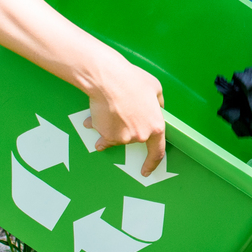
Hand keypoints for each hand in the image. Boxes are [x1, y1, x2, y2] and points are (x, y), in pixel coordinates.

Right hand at [82, 54, 167, 175]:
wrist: (108, 80)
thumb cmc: (133, 81)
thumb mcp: (155, 88)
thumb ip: (158, 103)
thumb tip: (157, 108)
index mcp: (156, 127)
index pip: (157, 152)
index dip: (152, 163)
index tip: (146, 171)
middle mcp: (140, 136)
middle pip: (135, 138)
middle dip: (129, 128)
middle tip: (122, 112)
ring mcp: (122, 138)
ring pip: (117, 136)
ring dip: (111, 127)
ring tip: (107, 110)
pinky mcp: (105, 136)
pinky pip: (102, 135)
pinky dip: (99, 127)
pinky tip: (94, 120)